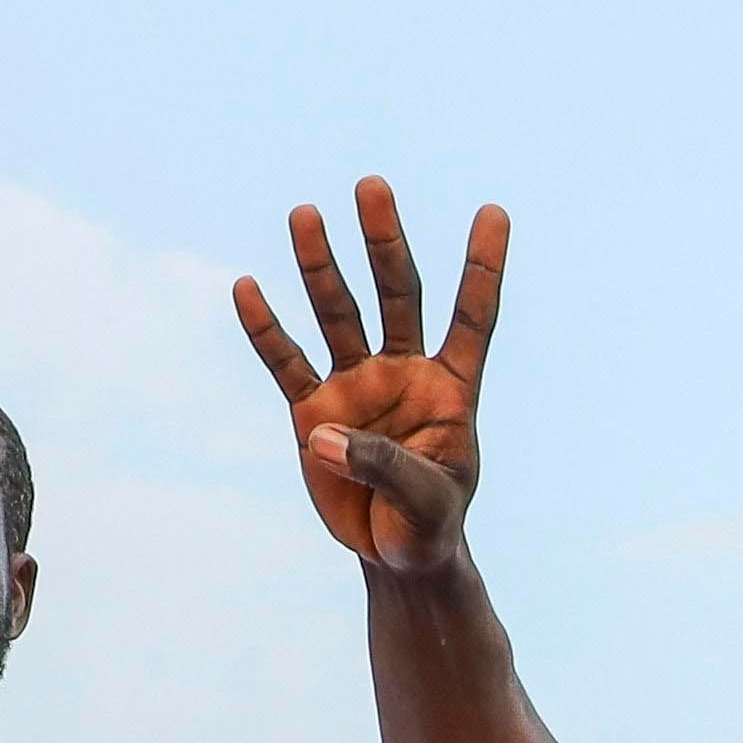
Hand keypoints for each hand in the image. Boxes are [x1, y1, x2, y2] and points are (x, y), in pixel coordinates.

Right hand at [233, 176, 504, 574]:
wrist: (395, 555)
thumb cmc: (427, 525)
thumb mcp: (423, 502)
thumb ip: (382, 465)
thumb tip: (323, 434)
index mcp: (450, 389)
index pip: (471, 319)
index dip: (483, 269)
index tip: (494, 212)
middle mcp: (403, 373)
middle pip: (396, 295)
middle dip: (384, 243)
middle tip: (372, 187)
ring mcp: (357, 386)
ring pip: (339, 315)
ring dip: (321, 267)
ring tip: (305, 214)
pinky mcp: (314, 411)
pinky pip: (287, 362)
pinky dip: (267, 329)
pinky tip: (248, 288)